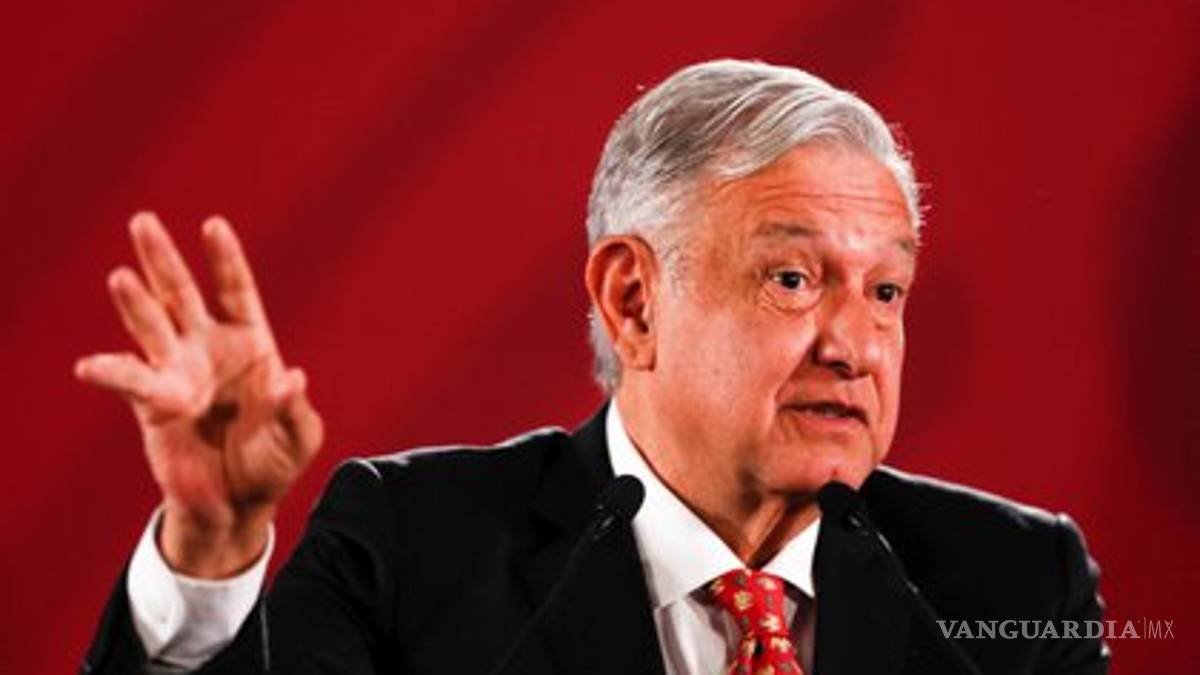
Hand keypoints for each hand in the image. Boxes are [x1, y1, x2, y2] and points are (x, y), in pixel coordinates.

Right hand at [75, 212, 322, 576]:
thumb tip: (291, 380)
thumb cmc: (274, 462)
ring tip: (121, 278)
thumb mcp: (300, 438)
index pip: (236, 291)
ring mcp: (177, 373)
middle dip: (163, 260)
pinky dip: (110, 373)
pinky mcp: (153, 404)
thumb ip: (296, 409)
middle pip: (181, 295)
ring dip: (135, 304)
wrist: (238, 504)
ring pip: (150, 327)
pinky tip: (90, 367)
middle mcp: (208, 349)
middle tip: (143, 222)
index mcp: (250, 344)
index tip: (213, 226)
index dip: (225, 259)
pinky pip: (128, 382)